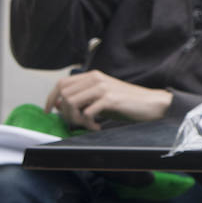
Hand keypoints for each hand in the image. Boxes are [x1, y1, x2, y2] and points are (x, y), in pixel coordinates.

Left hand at [45, 71, 171, 130]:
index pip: (62, 83)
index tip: (48, 111)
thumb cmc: (127, 103)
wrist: (152, 104)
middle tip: (76, 123)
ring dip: (75, 118)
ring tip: (88, 125)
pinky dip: (88, 124)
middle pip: (64, 94)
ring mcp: (103, 87)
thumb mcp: (101, 99)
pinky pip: (86, 113)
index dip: (50, 98)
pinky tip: (98, 126)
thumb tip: (57, 104)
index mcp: (93, 76)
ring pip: (71, 102)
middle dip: (65, 112)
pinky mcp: (110, 98)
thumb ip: (81, 99)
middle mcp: (96, 78)